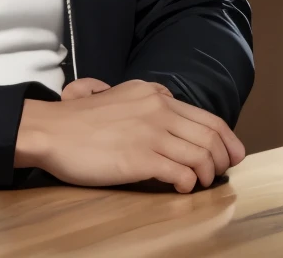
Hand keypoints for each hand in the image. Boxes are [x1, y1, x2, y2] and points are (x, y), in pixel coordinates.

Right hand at [15, 79, 245, 193]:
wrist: (50, 130)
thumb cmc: (78, 120)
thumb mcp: (118, 95)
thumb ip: (144, 101)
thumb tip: (165, 108)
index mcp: (155, 94)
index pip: (206, 117)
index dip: (227, 139)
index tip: (232, 154)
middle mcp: (158, 109)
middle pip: (210, 136)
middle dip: (223, 158)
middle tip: (221, 173)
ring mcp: (150, 133)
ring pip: (201, 155)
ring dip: (206, 173)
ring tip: (199, 183)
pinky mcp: (140, 158)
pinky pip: (180, 172)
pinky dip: (188, 183)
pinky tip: (181, 187)